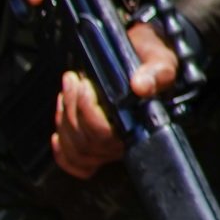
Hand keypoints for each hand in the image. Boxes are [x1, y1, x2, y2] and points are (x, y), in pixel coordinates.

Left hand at [50, 22, 177, 177]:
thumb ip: (157, 72)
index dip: (88, 113)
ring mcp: (110, 146)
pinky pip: (75, 163)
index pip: (107, 136)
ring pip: (77, 150)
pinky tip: (59, 134)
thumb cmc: (150, 62)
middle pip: (87, 143)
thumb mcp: (160, 59)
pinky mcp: (96, 147)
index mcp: (143, 124)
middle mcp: (126, 141)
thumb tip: (141, 86)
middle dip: (74, 107)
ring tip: (69, 91)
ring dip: (64, 119)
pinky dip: (62, 152)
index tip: (85, 84)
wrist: (142, 56)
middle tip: (74, 81)